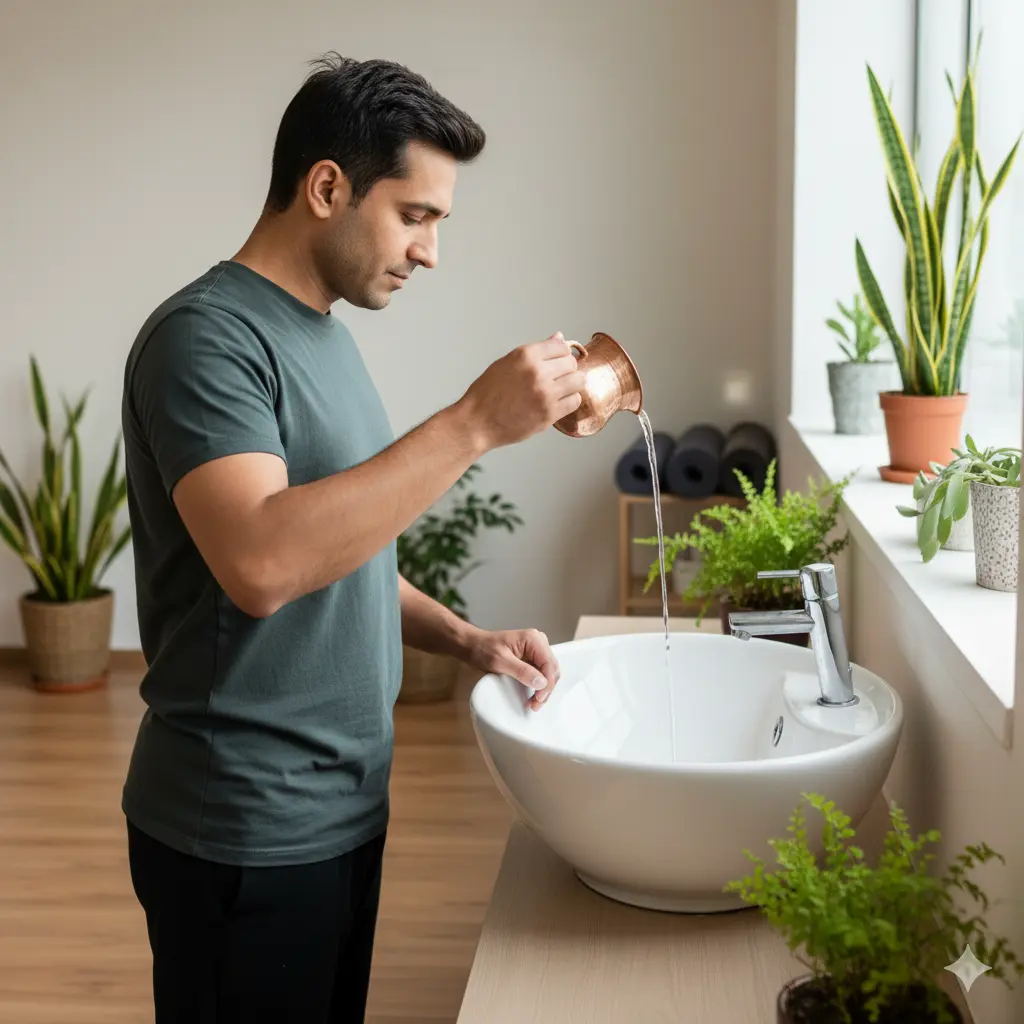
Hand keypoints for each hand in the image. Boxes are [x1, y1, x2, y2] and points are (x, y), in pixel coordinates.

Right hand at [457, 333, 584, 450]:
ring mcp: (545, 394)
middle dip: (567, 369)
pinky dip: (569, 401)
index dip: (562, 353)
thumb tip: (558, 338)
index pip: (561, 346)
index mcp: (526, 355)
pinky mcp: (549, 414)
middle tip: (558, 378)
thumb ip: (535, 352)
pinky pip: (574, 401)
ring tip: (560, 390)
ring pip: (578, 381)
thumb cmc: (487, 393)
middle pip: (572, 363)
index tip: (558, 361)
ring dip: (572, 385)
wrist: (477, 422)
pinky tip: (558, 402)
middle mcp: (538, 372)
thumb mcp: (506, 363)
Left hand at [462, 627, 560, 710]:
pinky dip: (538, 685)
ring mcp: (535, 649)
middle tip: (535, 704)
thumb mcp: (500, 661)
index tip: (538, 698)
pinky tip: (532, 694)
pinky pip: (541, 672)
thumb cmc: (483, 649)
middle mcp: (538, 642)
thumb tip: (541, 682)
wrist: (472, 645)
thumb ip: (522, 671)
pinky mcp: (531, 657)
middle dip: (546, 689)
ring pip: (548, 672)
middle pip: (552, 669)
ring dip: (543, 688)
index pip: (549, 664)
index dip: (547, 684)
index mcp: (533, 639)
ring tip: (534, 702)